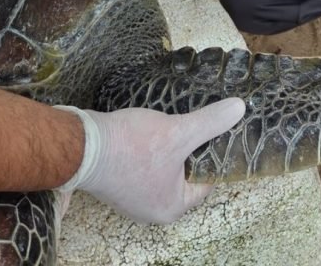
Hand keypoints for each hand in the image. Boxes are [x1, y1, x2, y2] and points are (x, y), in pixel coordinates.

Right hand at [54, 98, 245, 224]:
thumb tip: (240, 109)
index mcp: (171, 207)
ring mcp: (128, 198)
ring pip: (159, 173)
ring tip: (166, 130)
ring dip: (163, 153)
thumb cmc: (130, 146)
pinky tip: (143, 136)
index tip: (213, 135)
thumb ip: (210, 123)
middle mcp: (150, 210)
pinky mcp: (113, 184)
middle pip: (181, 178)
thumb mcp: (177, 132)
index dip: (210, 156)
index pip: (205, 183)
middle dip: (184, 154)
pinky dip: (143, 155)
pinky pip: (139, 169)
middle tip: (189, 129)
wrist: (80, 144)